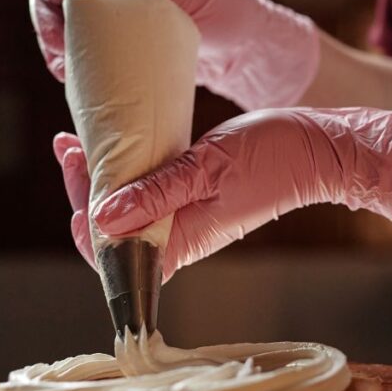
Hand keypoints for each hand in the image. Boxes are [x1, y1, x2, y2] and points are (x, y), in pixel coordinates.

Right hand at [30, 0, 319, 109]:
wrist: (252, 55)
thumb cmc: (229, 12)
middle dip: (45, 10)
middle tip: (56, 43)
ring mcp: (115, 13)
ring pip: (62, 16)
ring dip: (52, 39)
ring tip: (62, 66)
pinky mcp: (119, 46)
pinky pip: (81, 46)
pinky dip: (67, 60)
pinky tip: (69, 77)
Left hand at [53, 107, 391, 280]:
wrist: (322, 150)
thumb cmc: (274, 156)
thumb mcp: (207, 166)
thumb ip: (155, 193)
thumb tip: (101, 218)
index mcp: (183, 240)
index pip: (112, 251)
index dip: (80, 215)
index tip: (73, 165)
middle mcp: (182, 237)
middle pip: (114, 230)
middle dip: (83, 188)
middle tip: (69, 141)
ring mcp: (190, 218)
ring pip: (130, 210)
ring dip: (102, 177)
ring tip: (80, 139)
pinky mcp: (197, 200)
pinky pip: (151, 195)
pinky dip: (129, 172)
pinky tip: (118, 146)